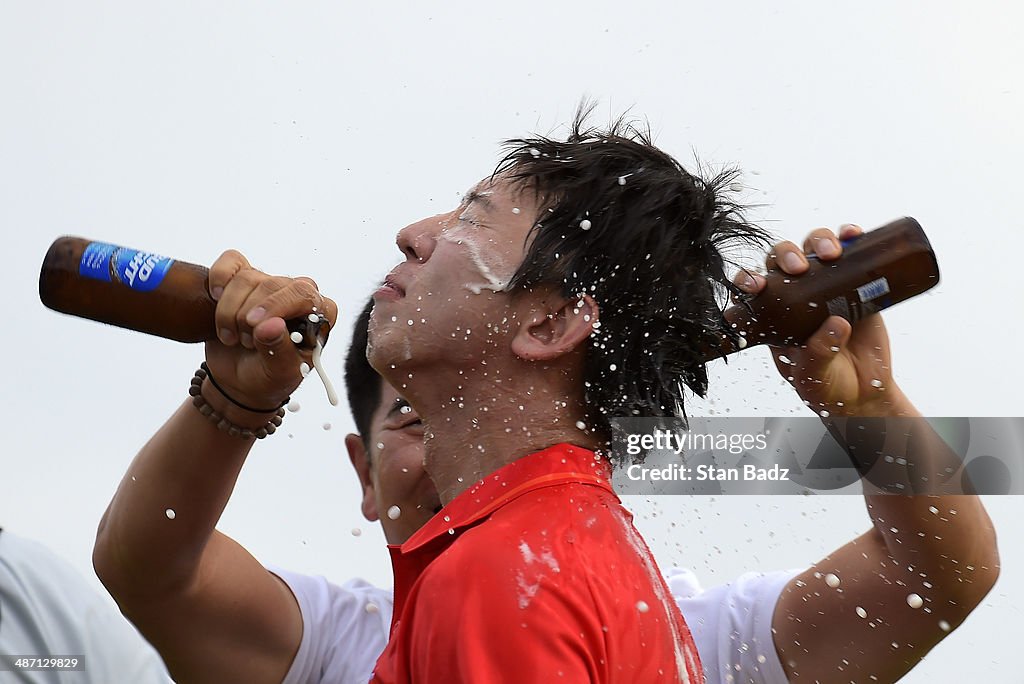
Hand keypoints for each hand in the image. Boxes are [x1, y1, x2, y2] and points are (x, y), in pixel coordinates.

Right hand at [204, 250, 337, 411]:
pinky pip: (231, 261)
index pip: (303, 293)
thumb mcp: (279, 373)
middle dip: (249, 316)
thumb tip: (270, 325)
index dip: (276, 306)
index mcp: (319, 312)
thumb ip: (278, 350)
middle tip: (244, 342)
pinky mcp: (242, 281)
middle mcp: (297, 293)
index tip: (255, 327)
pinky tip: (215, 297)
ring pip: (246, 278)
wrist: (240, 382)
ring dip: (230, 312)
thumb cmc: (269, 377)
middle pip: (271, 283)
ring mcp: (269, 284)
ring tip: (234, 338)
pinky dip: (219, 278)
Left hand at [734, 224, 904, 415]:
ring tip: (831, 253)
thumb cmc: (827, 386)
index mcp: (773, 318)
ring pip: (813, 249)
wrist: (864, 393)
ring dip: (818, 242)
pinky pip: (851, 252)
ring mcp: (825, 286)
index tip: (754, 285)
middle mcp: (795, 296)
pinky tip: (854, 234)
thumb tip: (835, 323)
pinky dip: (851, 237)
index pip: (753, 291)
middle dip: (785, 256)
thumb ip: (817, 354)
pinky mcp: (855, 283)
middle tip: (797, 269)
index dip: (747, 281)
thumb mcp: (813, 378)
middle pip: (782, 261)